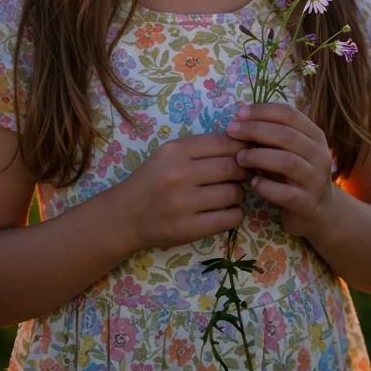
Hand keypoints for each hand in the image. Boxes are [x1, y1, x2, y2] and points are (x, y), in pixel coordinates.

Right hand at [119, 132, 252, 249]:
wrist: (125, 216)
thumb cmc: (151, 180)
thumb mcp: (168, 155)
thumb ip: (201, 148)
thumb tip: (243, 145)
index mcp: (175, 151)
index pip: (223, 142)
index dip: (241, 147)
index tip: (245, 153)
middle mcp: (179, 174)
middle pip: (232, 167)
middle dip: (243, 170)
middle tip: (243, 175)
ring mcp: (184, 203)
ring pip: (233, 193)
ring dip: (239, 193)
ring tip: (231, 194)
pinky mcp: (189, 229)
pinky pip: (229, 218)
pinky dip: (236, 213)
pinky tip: (228, 211)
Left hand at [225, 102, 335, 238]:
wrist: (319, 212)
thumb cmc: (295, 175)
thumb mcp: (287, 151)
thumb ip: (270, 136)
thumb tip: (238, 122)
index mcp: (315, 136)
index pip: (289, 113)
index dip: (262, 111)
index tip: (239, 114)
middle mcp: (320, 155)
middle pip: (287, 135)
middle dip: (255, 130)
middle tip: (231, 131)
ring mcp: (316, 180)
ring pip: (288, 162)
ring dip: (259, 157)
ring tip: (240, 158)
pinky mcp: (309, 204)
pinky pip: (286, 194)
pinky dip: (266, 186)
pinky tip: (253, 183)